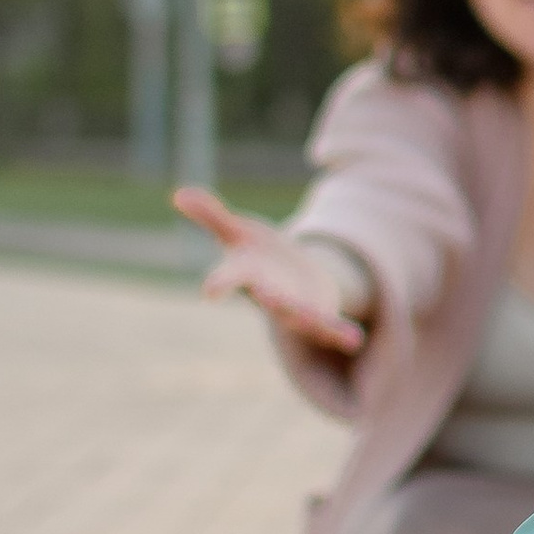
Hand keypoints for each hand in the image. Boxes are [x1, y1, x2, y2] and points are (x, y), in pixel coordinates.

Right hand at [176, 188, 366, 354]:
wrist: (291, 277)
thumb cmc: (259, 254)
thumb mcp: (239, 230)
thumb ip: (211, 216)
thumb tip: (178, 194)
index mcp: (245, 275)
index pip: (227, 279)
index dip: (218, 283)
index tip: (208, 290)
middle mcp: (268, 295)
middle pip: (267, 298)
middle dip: (269, 297)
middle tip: (266, 294)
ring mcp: (293, 310)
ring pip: (298, 316)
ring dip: (304, 317)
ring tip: (312, 317)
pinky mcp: (319, 316)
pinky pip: (329, 328)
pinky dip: (340, 334)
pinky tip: (355, 339)